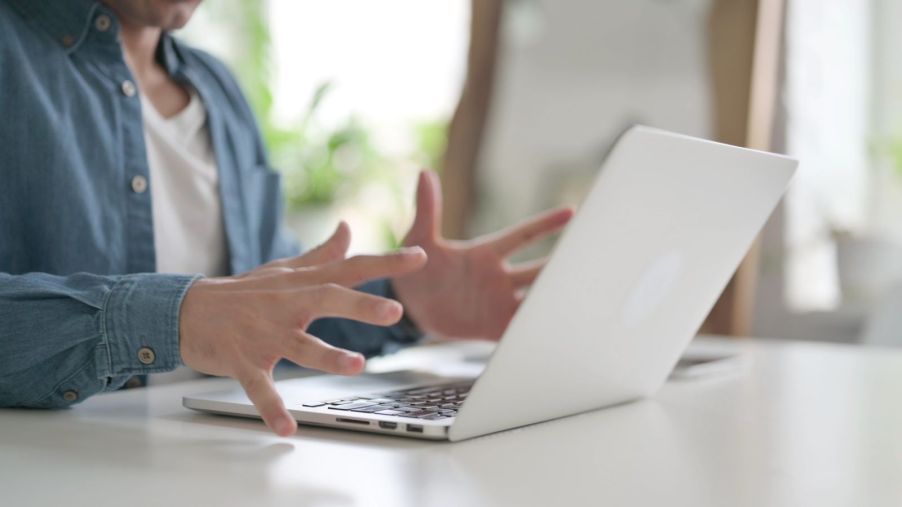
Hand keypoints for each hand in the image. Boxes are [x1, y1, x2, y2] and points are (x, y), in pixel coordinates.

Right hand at [179, 222, 426, 435]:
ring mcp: (264, 334)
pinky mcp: (241, 360)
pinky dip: (272, 408)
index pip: (349, 268)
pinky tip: (288, 427)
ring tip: (355, 366)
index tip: (420, 257)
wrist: (183, 310)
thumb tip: (347, 228)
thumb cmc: (241, 292)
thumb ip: (320, 255)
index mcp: (301, 285)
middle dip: (361, 306)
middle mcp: (286, 305)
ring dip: (327, 356)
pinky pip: (259, 387)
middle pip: (327, 300)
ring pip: (299, 345)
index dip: (385, 263)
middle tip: (395, 312)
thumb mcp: (282, 270)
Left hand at [392, 171, 572, 339]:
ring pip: (536, 299)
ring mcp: (498, 302)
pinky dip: (535, 330)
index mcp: (486, 253)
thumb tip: (425, 173)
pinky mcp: (492, 326)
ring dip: (555, 298)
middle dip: (564, 264)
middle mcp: (499, 277)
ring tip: (584, 299)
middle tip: (592, 258)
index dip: (546, 225)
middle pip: (539, 269)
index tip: (572, 211)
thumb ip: (427, 210)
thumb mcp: (419, 239)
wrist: (407, 306)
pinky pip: (519, 328)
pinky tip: (556, 331)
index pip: (522, 235)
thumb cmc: (416, 268)